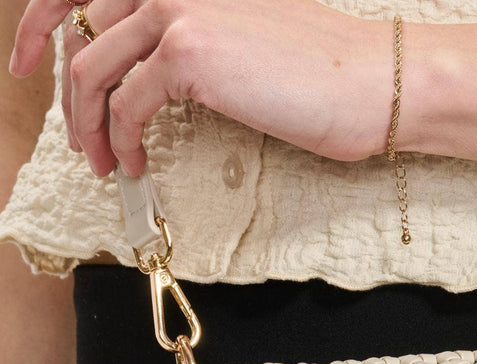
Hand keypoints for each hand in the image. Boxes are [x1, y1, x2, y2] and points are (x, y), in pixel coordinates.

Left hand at [8, 0, 395, 176]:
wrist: (370, 82)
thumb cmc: (322, 73)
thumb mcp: (243, 37)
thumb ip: (191, 37)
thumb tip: (149, 74)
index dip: (36, 23)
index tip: (24, 62)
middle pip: (79, 33)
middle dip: (68, 95)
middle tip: (77, 140)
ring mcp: (174, 10)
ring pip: (91, 70)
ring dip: (88, 125)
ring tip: (104, 163)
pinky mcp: (186, 53)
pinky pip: (125, 104)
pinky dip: (120, 140)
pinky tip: (132, 163)